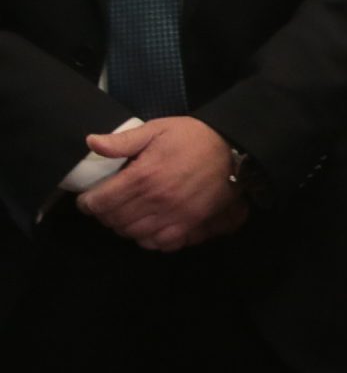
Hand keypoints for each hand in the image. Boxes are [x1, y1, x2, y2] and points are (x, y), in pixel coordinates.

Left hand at [77, 118, 249, 251]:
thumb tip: (91, 142)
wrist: (232, 148)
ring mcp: (172, 215)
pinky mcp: (188, 224)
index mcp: (142, 176)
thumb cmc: (192, 137)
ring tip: (125, 215)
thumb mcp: (156, 129)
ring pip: (132, 233)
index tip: (89, 198)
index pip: (100, 202)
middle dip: (104, 214)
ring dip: (123, 226)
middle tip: (107, 205)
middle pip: (114, 220)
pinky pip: (158, 243)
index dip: (88, 203)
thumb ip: (123, 140)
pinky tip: (147, 226)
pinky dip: (147, 238)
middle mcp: (155, 200)